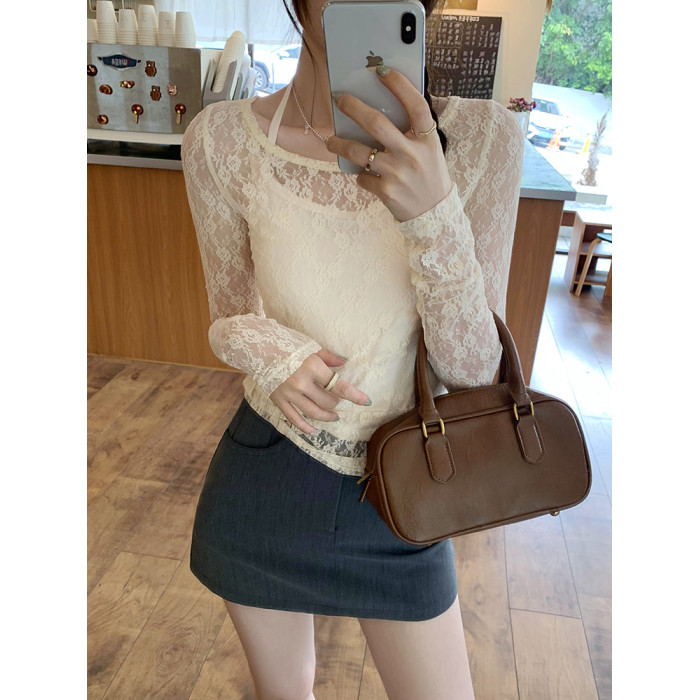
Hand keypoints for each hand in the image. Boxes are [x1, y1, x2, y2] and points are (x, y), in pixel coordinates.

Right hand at [269, 349, 371, 434]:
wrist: (257, 348)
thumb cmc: (287, 345)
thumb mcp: (310, 347)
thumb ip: (328, 357)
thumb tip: (344, 363)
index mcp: (312, 367)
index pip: (339, 386)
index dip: (354, 395)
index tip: (366, 402)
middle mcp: (301, 383)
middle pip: (327, 402)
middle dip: (336, 402)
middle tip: (337, 399)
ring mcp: (289, 394)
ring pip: (314, 413)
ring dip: (327, 416)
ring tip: (334, 416)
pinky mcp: (278, 401)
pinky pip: (294, 419)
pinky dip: (305, 427)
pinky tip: (314, 430)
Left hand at [325, 66, 452, 222]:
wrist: (434, 214)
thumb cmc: (429, 175)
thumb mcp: (430, 150)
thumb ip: (413, 132)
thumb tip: (381, 106)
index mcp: (428, 139)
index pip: (416, 106)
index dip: (399, 85)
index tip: (381, 69)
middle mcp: (412, 154)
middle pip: (377, 124)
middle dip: (353, 108)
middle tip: (340, 99)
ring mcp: (398, 173)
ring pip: (358, 152)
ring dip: (339, 144)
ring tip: (331, 141)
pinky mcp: (386, 191)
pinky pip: (362, 176)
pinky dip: (360, 174)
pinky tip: (365, 174)